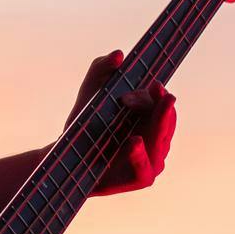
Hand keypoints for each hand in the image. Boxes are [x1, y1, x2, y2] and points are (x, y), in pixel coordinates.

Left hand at [71, 50, 177, 197]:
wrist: (68, 155)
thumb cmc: (86, 123)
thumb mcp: (90, 91)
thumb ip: (100, 70)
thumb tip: (118, 55)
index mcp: (152, 117)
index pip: (163, 104)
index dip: (159, 94)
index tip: (153, 84)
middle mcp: (157, 138)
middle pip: (166, 121)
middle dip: (161, 107)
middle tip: (157, 91)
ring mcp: (152, 160)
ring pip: (160, 142)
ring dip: (157, 125)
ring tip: (154, 109)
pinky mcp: (141, 178)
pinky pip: (144, 168)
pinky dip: (139, 154)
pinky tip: (133, 140)